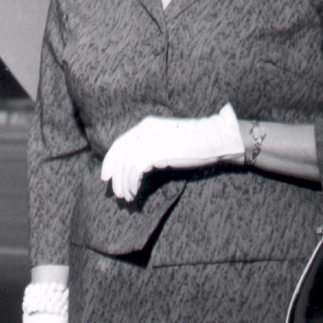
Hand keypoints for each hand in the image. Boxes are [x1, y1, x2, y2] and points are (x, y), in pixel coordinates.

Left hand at [101, 104, 243, 200]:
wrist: (215, 138)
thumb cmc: (197, 142)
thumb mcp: (169, 140)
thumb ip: (153, 146)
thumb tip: (138, 165)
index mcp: (147, 125)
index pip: (120, 143)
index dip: (110, 160)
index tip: (106, 176)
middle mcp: (144, 130)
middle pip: (119, 154)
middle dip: (114, 175)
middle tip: (114, 191)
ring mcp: (149, 140)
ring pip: (126, 165)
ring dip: (124, 184)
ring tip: (127, 197)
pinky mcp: (156, 152)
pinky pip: (134, 171)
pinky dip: (132, 184)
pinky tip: (135, 193)